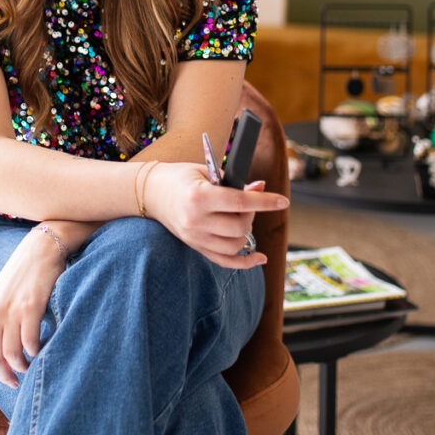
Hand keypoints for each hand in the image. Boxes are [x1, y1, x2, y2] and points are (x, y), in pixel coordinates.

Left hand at [0, 227, 65, 398]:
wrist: (41, 247)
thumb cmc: (24, 273)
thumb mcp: (0, 296)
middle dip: (4, 377)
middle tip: (15, 383)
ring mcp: (11, 311)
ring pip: (12, 355)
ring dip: (22, 367)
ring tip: (30, 366)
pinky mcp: (30, 308)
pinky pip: (30, 344)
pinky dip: (36, 353)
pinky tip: (42, 350)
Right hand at [142, 163, 287, 269]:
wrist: (151, 192)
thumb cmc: (180, 177)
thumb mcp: (205, 171)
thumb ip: (233, 182)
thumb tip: (260, 188)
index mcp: (199, 197)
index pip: (239, 202)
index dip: (264, 202)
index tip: (283, 201)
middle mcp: (196, 221)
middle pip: (239, 227)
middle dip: (252, 214)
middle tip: (249, 202)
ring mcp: (195, 237)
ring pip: (235, 246)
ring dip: (247, 232)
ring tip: (242, 217)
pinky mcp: (195, 246)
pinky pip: (224, 261)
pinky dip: (244, 263)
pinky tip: (259, 258)